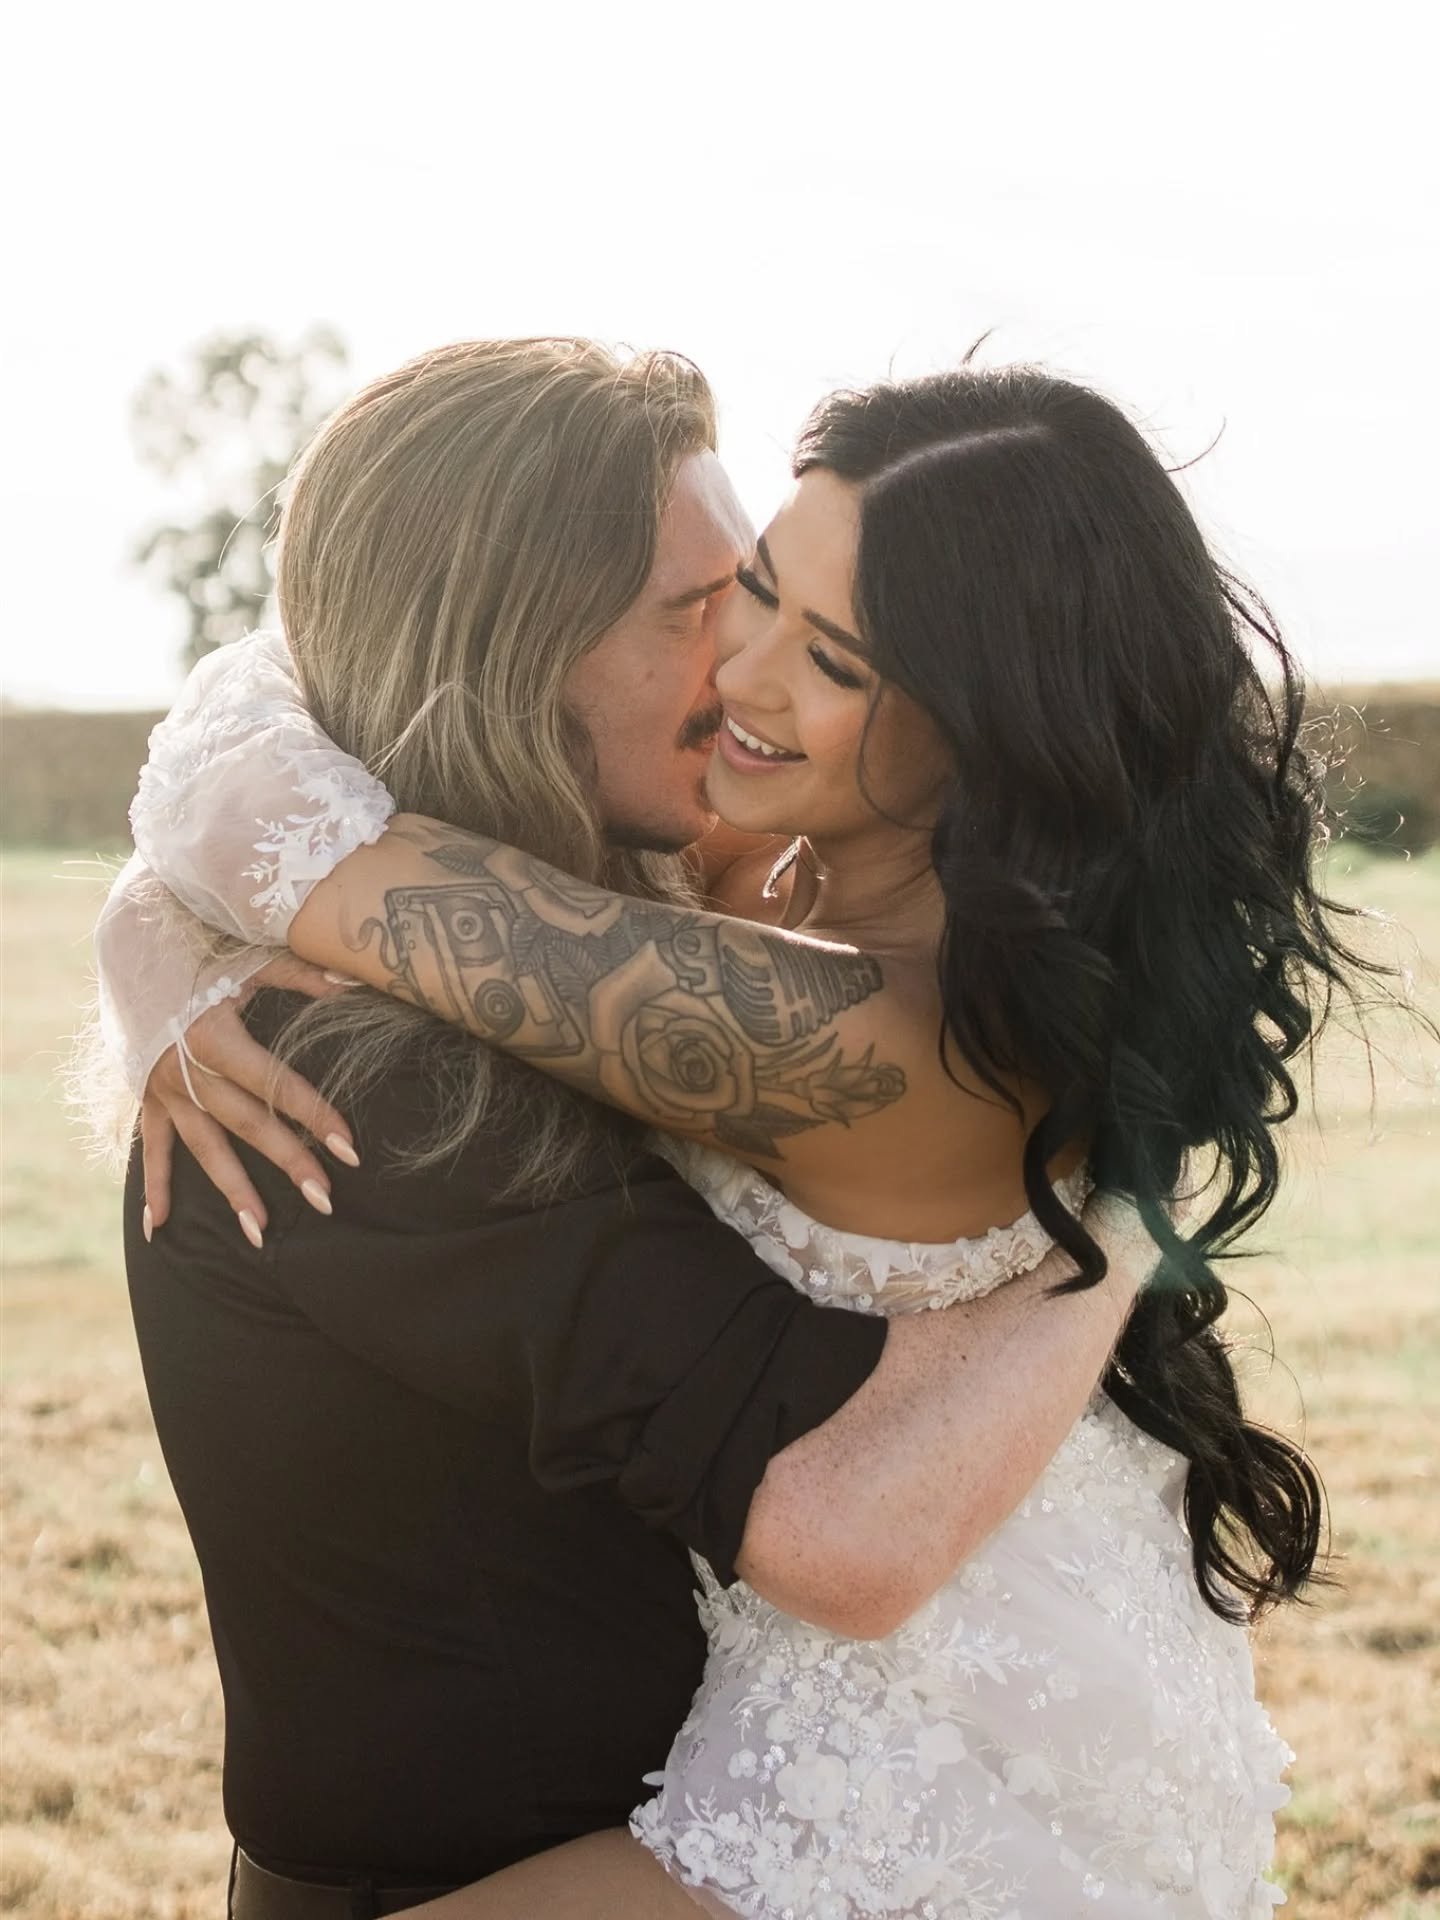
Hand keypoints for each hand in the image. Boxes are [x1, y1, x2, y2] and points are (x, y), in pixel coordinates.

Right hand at [140, 955, 359, 1247]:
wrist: (128, 947)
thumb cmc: (199, 953)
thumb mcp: (251, 958)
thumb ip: (303, 975)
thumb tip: (353, 985)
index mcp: (215, 1036)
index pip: (276, 1084)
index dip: (315, 1114)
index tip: (350, 1148)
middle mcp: (186, 1069)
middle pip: (246, 1124)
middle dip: (288, 1161)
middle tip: (325, 1199)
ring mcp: (163, 1088)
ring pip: (203, 1148)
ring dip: (232, 1191)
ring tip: (259, 1233)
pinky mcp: (146, 1095)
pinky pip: (153, 1148)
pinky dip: (156, 1188)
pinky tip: (161, 1229)